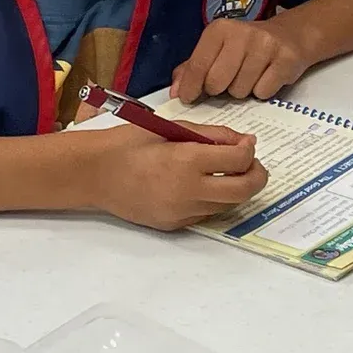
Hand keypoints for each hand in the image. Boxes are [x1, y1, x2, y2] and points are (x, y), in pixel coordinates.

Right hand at [82, 123, 268, 230]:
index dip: (249, 149)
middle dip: (257, 175)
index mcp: (187, 160)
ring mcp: (182, 212)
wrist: (95, 174)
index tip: (246, 143)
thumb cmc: (130, 143)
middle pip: (244, 190)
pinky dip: (215, 199)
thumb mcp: (172, 128)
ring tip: (227, 172)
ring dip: (237, 188)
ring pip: (229, 205)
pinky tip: (204, 185)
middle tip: (251, 163)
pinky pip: (208, 214)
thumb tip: (243, 142)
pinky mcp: (175, 224)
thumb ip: (210, 134)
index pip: (239, 159)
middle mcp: (188, 190)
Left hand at [172, 19, 310, 102]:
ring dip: (242, 91)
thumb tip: (176, 92)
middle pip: (217, 82)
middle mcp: (242, 33)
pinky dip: (262, 92)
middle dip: (220, 89)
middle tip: (228, 81)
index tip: (188, 98)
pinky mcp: (286, 60)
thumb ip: (193, 68)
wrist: (289, 35)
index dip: (190, 87)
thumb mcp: (217, 49)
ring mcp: (265, 45)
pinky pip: (263, 92)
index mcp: (220, 29)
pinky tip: (266, 77)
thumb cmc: (246, 47)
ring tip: (250, 76)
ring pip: (240, 90)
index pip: (197, 65)